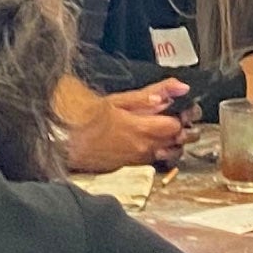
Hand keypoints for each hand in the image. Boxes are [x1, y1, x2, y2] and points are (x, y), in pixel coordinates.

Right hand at [67, 83, 187, 171]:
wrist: (69, 139)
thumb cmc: (91, 117)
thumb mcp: (123, 99)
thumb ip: (155, 93)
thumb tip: (180, 87)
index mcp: (143, 130)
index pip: (178, 126)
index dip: (183, 116)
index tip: (182, 108)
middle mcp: (144, 149)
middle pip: (178, 141)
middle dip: (183, 129)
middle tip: (177, 117)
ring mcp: (139, 160)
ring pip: (170, 153)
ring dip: (173, 141)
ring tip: (165, 128)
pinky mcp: (133, 166)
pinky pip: (155, 159)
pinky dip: (160, 149)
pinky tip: (151, 139)